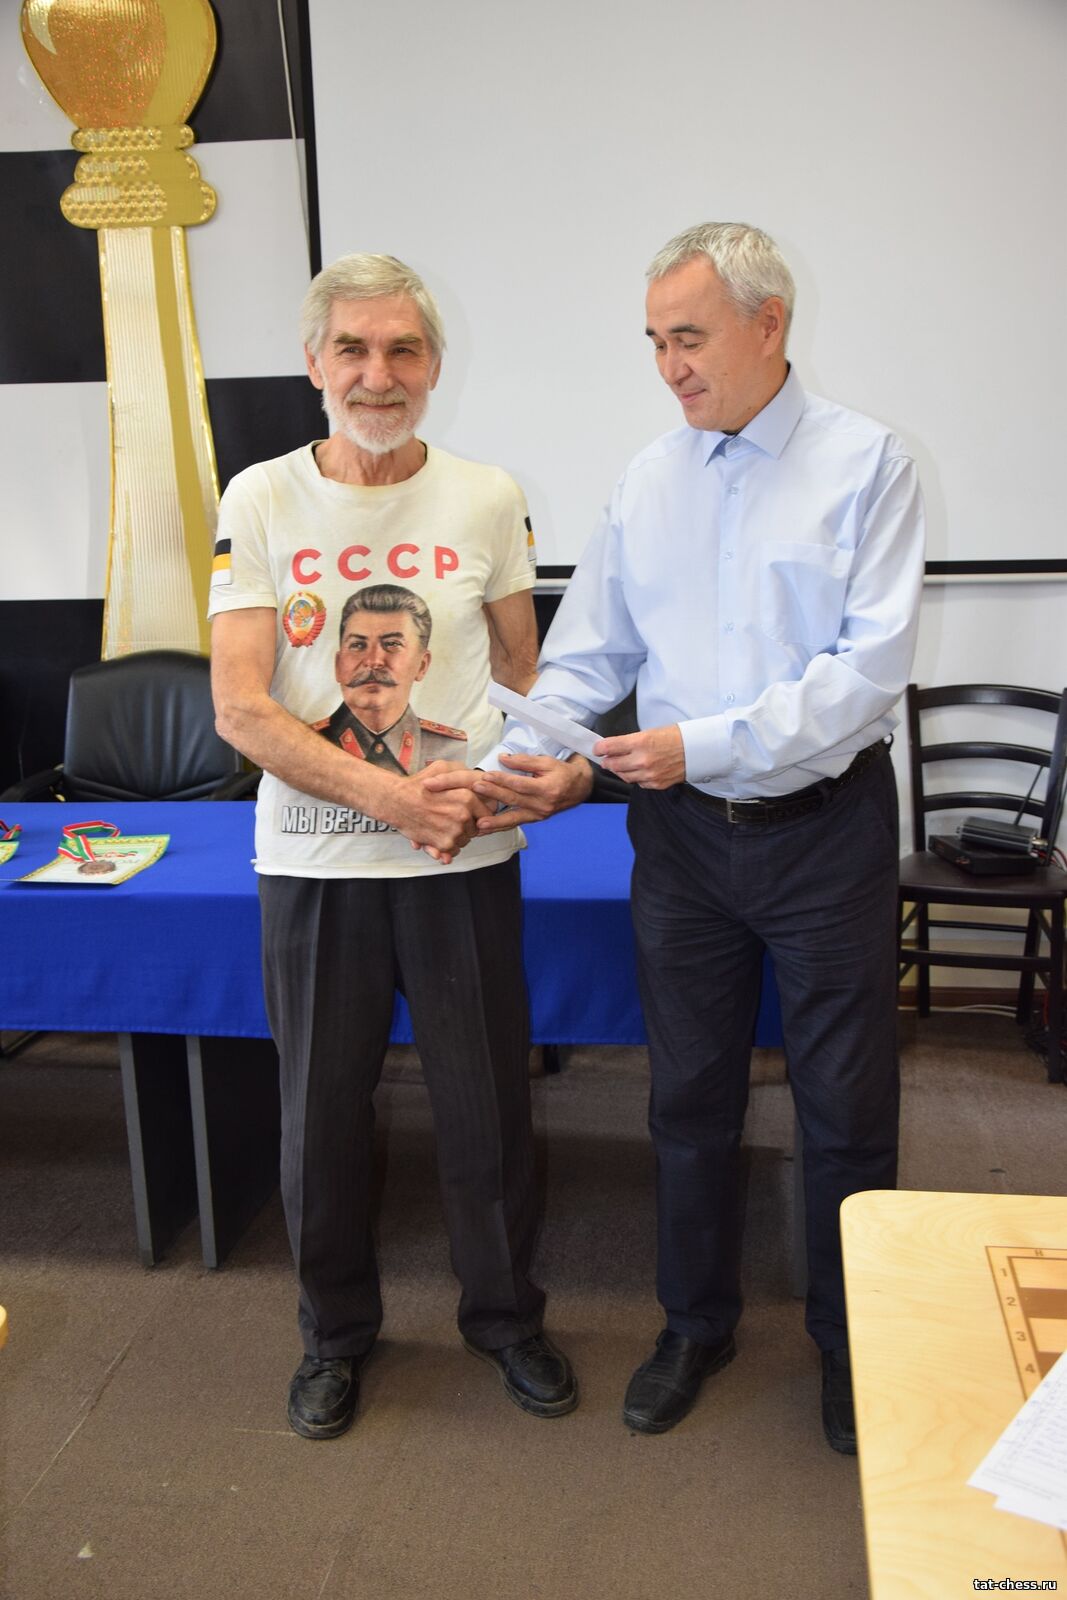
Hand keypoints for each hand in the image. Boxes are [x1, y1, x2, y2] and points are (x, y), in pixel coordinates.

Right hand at [389, 761, 491, 863]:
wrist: (395, 801)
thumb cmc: (418, 784)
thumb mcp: (444, 767)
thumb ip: (465, 774)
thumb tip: (481, 784)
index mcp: (468, 797)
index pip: (486, 813)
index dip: (477, 815)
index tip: (468, 814)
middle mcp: (464, 815)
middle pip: (476, 828)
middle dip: (466, 826)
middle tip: (449, 819)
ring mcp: (455, 831)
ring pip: (464, 840)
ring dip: (456, 837)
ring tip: (440, 826)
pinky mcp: (444, 844)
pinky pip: (453, 851)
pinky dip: (446, 848)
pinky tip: (435, 835)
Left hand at [462, 753, 593, 832]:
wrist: (580, 788)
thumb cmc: (562, 772)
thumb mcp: (547, 762)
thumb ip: (525, 761)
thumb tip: (503, 759)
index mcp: (547, 789)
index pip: (520, 784)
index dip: (502, 780)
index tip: (486, 775)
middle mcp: (543, 805)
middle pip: (514, 800)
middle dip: (494, 794)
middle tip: (476, 789)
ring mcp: (539, 815)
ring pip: (514, 818)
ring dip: (495, 821)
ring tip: (479, 824)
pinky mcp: (536, 820)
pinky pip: (516, 823)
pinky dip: (501, 827)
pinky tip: (487, 830)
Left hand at [594, 724, 684, 788]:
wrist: (697, 750)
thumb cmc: (675, 737)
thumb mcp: (650, 732)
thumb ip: (630, 742)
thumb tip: (615, 748)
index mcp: (640, 742)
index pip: (609, 747)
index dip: (599, 748)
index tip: (597, 748)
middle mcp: (642, 760)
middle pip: (613, 764)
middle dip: (607, 761)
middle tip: (606, 759)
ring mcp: (649, 774)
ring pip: (623, 776)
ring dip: (619, 771)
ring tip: (620, 765)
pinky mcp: (656, 784)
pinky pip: (638, 783)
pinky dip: (635, 777)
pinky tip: (637, 771)